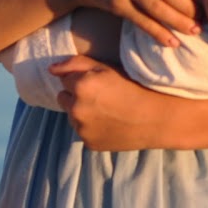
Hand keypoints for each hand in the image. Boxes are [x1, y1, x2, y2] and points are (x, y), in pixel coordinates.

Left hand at [52, 54, 166, 149]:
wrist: (156, 118)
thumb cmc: (134, 87)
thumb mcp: (108, 68)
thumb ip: (75, 64)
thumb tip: (50, 69)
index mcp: (80, 86)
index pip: (64, 79)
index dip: (82, 79)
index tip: (100, 83)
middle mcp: (76, 109)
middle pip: (63, 98)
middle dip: (76, 97)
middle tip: (101, 97)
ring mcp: (81, 129)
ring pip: (72, 116)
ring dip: (82, 113)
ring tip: (107, 111)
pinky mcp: (88, 144)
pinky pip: (83, 132)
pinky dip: (91, 128)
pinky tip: (109, 124)